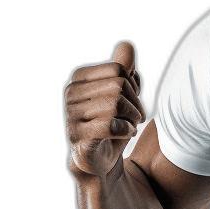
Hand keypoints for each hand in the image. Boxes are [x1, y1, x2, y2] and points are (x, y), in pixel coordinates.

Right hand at [65, 42, 145, 178]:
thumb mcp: (121, 97)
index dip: (134, 88)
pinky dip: (126, 130)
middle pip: (119, 86)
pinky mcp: (79, 136)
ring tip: (131, 127)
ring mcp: (72, 115)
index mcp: (80, 79)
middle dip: (136, 104)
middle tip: (137, 118)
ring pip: (116, 104)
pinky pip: (110, 125)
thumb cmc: (112, 126)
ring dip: (132, 118)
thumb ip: (123, 71)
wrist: (101, 161)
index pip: (118, 70)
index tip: (135, 104)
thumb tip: (127, 47)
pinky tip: (125, 134)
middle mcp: (72, 93)